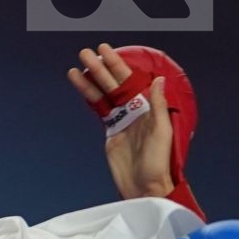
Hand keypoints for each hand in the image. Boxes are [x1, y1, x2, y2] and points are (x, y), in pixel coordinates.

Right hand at [69, 43, 175, 199]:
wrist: (145, 187)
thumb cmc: (158, 163)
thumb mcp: (161, 132)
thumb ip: (158, 106)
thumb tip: (159, 80)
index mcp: (147, 108)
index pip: (129, 80)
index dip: (117, 65)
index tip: (105, 51)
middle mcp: (134, 110)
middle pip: (113, 84)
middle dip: (99, 69)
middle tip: (85, 53)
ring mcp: (121, 120)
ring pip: (103, 95)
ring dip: (91, 80)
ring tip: (78, 67)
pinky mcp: (111, 132)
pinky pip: (99, 109)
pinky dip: (90, 97)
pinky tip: (81, 85)